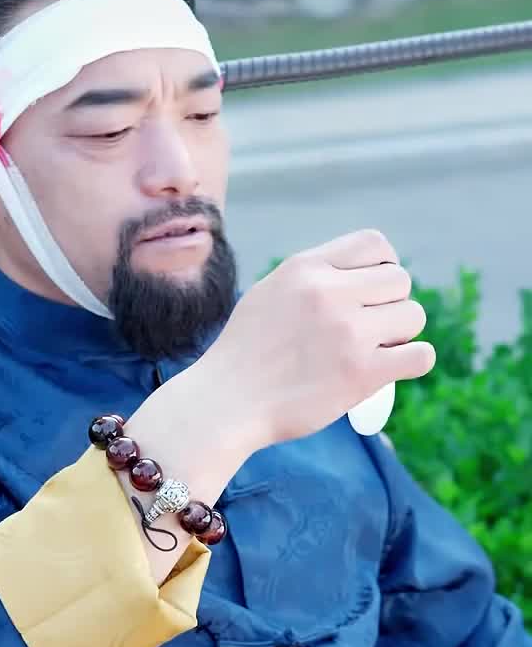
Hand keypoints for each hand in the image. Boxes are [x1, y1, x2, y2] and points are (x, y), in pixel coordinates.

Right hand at [194, 229, 434, 452]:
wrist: (224, 403)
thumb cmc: (244, 355)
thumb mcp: (268, 294)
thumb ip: (310, 279)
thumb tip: (356, 276)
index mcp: (305, 268)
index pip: (374, 243)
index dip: (382, 266)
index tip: (370, 292)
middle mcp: (328, 293)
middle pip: (399, 280)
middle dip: (391, 304)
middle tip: (371, 329)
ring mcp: (347, 333)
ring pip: (413, 315)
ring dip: (402, 334)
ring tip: (375, 351)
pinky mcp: (361, 373)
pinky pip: (420, 356)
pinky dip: (413, 362)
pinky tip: (393, 369)